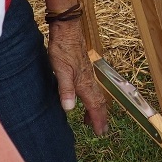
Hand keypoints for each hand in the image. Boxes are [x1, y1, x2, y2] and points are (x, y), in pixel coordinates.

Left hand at [47, 20, 108, 135]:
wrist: (67, 29)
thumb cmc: (63, 49)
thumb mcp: (61, 70)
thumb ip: (65, 89)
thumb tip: (70, 109)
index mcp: (84, 82)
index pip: (95, 105)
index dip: (98, 120)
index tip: (101, 132)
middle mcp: (89, 79)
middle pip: (98, 101)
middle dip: (100, 117)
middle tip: (100, 130)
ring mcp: (87, 73)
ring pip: (95, 95)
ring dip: (94, 108)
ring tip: (89, 119)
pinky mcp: (82, 68)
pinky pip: (90, 88)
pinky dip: (90, 98)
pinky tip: (82, 97)